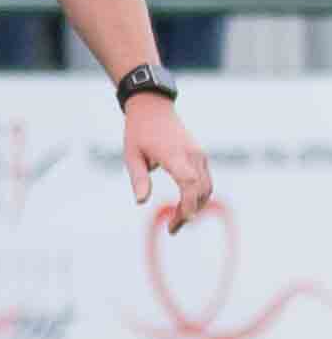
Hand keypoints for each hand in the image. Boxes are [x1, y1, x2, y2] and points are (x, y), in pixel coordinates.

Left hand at [125, 94, 213, 232]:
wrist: (153, 109)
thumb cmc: (138, 132)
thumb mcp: (131, 155)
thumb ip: (138, 178)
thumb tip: (141, 202)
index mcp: (173, 154)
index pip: (188, 181)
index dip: (189, 201)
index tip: (184, 219)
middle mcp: (192, 154)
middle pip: (200, 189)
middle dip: (189, 212)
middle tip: (171, 229)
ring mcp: (199, 155)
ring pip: (207, 187)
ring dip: (196, 206)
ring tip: (176, 222)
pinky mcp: (201, 157)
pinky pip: (205, 181)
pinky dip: (198, 197)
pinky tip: (184, 208)